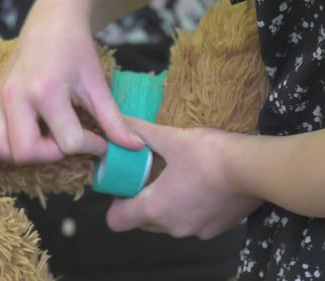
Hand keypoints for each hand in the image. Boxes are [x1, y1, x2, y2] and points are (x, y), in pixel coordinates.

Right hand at [0, 1, 142, 163]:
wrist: (49, 25)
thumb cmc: (75, 50)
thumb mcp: (97, 85)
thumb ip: (114, 120)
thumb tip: (135, 147)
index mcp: (45, 91)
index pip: (67, 142)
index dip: (90, 148)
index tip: (99, 143)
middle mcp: (15, 98)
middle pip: (25, 153)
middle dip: (51, 156)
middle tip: (67, 141)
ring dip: (24, 154)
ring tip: (45, 140)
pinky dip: (8, 146)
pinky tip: (30, 134)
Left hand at [106, 118, 262, 238]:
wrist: (257, 169)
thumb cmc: (209, 155)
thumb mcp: (172, 138)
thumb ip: (141, 132)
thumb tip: (119, 120)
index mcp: (155, 208)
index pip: (116, 220)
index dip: (116, 205)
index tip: (125, 187)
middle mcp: (171, 227)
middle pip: (141, 222)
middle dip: (140, 203)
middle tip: (148, 178)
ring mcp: (195, 231)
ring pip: (166, 224)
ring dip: (165, 208)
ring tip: (175, 182)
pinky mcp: (215, 230)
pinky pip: (191, 224)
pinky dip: (188, 211)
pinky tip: (199, 189)